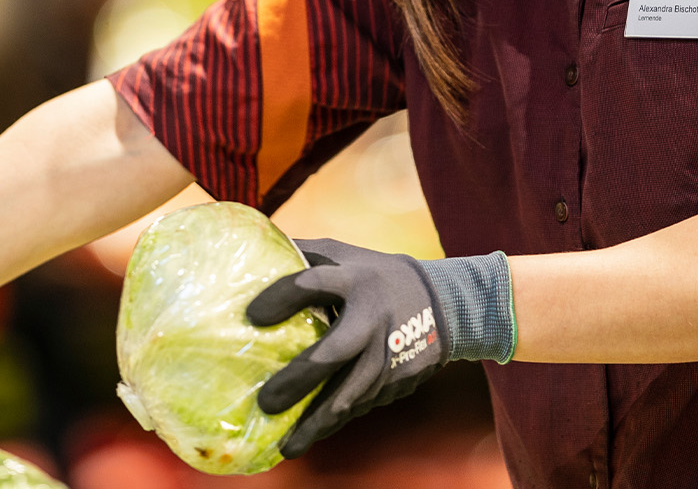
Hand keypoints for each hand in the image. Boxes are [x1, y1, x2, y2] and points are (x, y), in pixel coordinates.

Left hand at [246, 238, 449, 458]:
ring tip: (286, 445)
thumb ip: (305, 255)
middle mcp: (373, 318)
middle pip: (335, 351)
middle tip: (267, 401)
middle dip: (301, 378)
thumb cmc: (377, 276)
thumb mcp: (346, 255)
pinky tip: (306, 439)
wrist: (446, 305)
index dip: (283, 297)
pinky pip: (360, 405)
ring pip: (351, 393)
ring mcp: (388, 354)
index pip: (314, 284)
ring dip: (318, 420)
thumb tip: (252, 253)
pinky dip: (333, 423)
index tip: (252, 316)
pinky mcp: (396, 381)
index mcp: (356, 280)